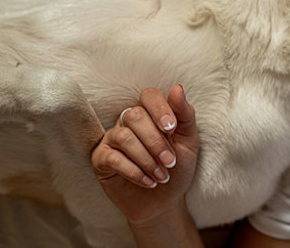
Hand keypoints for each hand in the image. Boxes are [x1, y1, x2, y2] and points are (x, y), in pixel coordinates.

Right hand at [91, 84, 199, 225]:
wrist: (165, 201)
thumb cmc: (177, 168)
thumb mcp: (188, 140)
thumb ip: (184, 114)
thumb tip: (177, 88)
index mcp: (151, 113)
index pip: (149, 96)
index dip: (160, 109)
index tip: (171, 129)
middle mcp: (129, 122)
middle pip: (135, 116)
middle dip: (156, 141)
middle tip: (171, 162)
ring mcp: (112, 139)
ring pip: (124, 136)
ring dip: (147, 159)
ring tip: (162, 176)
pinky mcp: (101, 159)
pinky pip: (113, 158)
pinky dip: (135, 172)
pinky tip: (148, 182)